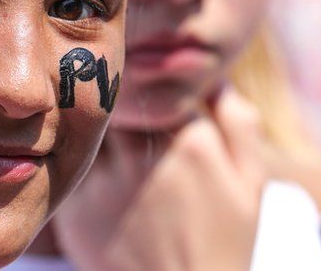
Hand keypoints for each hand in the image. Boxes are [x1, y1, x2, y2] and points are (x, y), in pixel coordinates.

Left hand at [52, 88, 267, 270]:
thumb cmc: (225, 240)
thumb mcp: (250, 183)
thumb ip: (238, 122)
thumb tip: (216, 79)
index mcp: (190, 142)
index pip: (156, 83)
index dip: (147, 83)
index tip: (144, 89)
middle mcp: (144, 158)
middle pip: (115, 101)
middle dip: (115, 101)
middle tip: (113, 105)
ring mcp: (106, 184)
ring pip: (87, 129)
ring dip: (92, 128)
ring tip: (103, 141)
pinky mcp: (77, 210)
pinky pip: (69, 166)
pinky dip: (75, 164)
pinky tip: (95, 178)